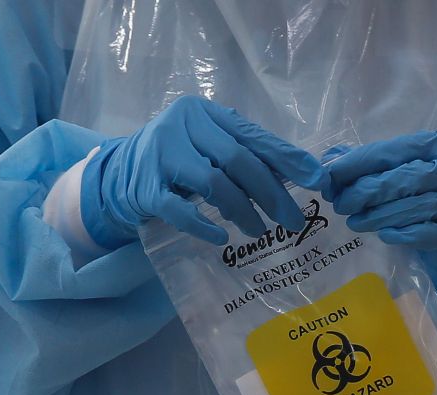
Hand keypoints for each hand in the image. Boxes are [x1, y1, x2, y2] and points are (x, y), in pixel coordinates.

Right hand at [80, 95, 327, 246]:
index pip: (254, 137)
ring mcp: (160, 156)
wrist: (118, 174)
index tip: (318, 180)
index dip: (288, 159)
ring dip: (243, 212)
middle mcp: (182, 126)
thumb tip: (300, 174)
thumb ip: (244, 153)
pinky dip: (204, 226)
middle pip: (238, 160)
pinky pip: (180, 210)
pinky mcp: (145, 188)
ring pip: (213, 184)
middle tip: (293, 220)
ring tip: (259, 231)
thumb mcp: (208, 146)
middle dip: (271, 193)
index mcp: (205, 112)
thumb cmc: (177, 159)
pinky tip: (221, 238)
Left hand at [324, 131, 436, 285]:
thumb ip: (380, 160)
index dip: (360, 162)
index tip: (331, 173)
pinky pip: (429, 235)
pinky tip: (384, 234)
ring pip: (414, 209)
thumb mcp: (420, 162)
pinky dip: (404, 235)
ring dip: (378, 217)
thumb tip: (332, 160)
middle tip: (341, 203)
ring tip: (355, 221)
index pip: (396, 151)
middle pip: (405, 180)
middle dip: (366, 192)